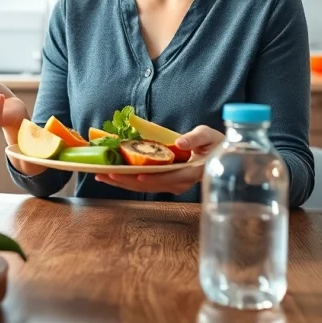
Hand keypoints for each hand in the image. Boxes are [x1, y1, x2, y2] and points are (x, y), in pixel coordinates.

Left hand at [94, 125, 223, 193]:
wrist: (220, 157)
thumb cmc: (215, 143)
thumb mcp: (209, 136)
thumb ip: (195, 138)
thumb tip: (180, 143)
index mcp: (191, 172)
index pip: (170, 177)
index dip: (153, 177)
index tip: (136, 174)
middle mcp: (179, 183)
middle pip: (150, 184)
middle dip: (127, 180)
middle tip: (106, 174)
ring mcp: (171, 185)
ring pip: (144, 186)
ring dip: (122, 182)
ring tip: (101, 176)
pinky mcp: (164, 182)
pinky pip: (144, 183)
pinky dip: (126, 180)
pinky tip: (111, 176)